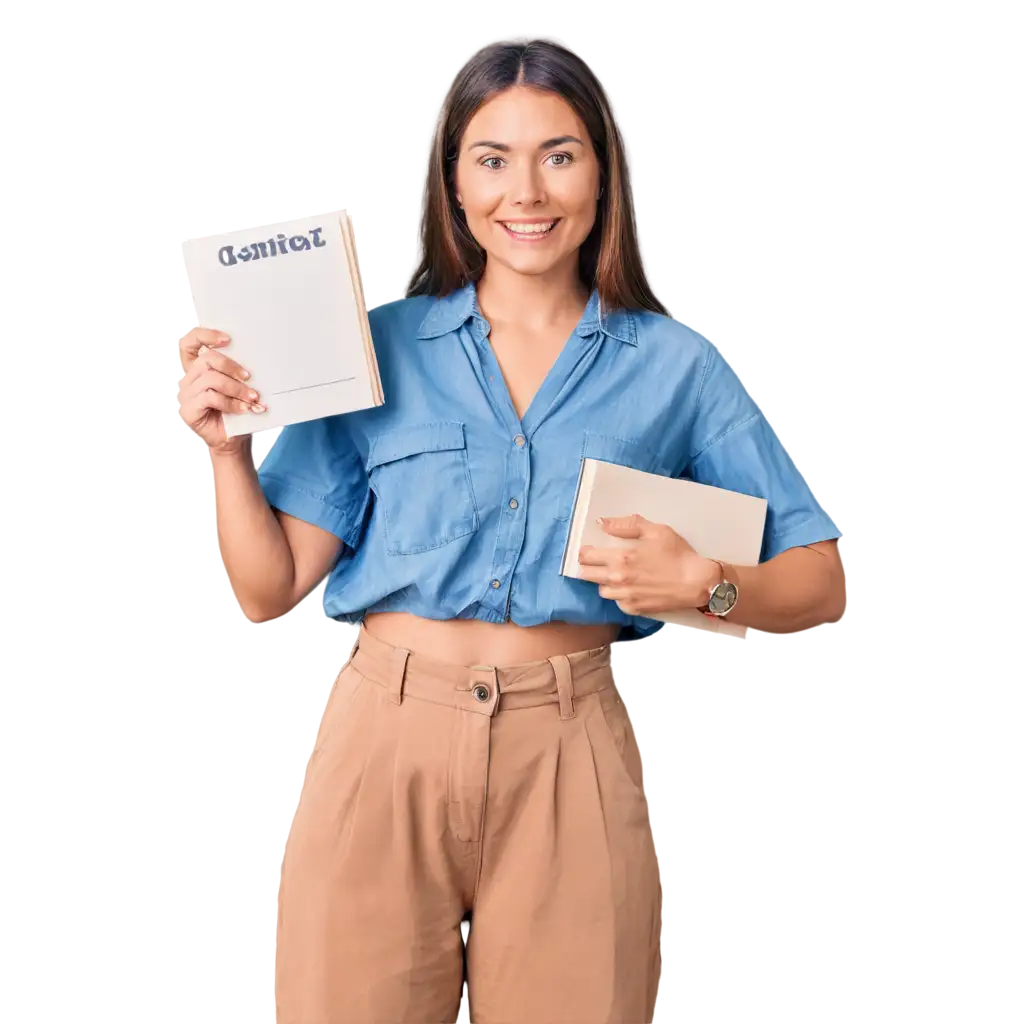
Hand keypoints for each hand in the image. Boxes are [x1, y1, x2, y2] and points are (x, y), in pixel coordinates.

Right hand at [174, 326, 263, 454]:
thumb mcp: (239, 389)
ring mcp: (185, 395)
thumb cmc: (236, 415)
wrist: (232, 443)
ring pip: (211, 379)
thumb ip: (238, 373)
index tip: (228, 339)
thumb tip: (256, 359)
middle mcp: (188, 380)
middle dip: (231, 366)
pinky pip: (210, 397)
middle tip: (249, 377)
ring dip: (236, 388)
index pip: (189, 343)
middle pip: (205, 359)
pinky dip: (230, 402)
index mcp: (197, 370)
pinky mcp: (188, 410)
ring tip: (253, 398)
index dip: (205, 335)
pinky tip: (243, 409)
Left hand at [576, 514, 721, 617]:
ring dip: (603, 582)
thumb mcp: (655, 531)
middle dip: (588, 567)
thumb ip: (627, 525)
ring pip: (601, 590)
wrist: (697, 583)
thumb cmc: (678, 554)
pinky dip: (619, 595)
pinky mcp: (634, 609)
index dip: (584, 552)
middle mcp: (618, 579)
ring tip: (614, 575)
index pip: (587, 557)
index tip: (587, 550)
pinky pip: (617, 602)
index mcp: (620, 558)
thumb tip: (602, 522)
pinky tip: (629, 588)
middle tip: (596, 562)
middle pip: (587, 575)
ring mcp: (625, 597)